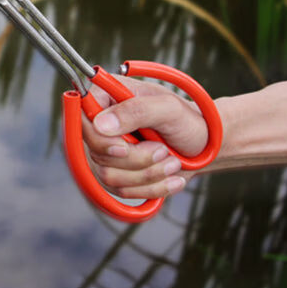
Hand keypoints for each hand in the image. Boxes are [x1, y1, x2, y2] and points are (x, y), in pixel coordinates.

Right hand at [80, 75, 209, 198]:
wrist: (203, 145)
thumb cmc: (186, 120)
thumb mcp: (167, 109)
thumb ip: (135, 111)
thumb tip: (101, 124)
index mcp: (107, 96)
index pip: (82, 119)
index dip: (99, 140)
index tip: (124, 148)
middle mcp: (101, 122)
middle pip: (97, 152)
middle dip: (136, 160)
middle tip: (163, 151)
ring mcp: (106, 149)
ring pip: (108, 175)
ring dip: (147, 175)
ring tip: (172, 163)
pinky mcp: (117, 172)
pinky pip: (121, 190)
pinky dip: (151, 188)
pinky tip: (170, 178)